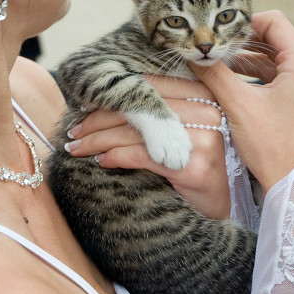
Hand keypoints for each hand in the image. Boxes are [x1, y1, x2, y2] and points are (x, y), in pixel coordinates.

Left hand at [65, 77, 230, 219]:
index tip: (86, 106)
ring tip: (77, 147)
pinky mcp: (193, 165)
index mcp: (204, 94)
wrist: (219, 206)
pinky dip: (115, 157)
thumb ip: (158, 111)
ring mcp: (203, 138)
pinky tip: (101, 161)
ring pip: (135, 132)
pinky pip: (141, 155)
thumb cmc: (194, 164)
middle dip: (98, 120)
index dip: (114, 95)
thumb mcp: (182, 130)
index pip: (149, 87)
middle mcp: (207, 111)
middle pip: (138, 108)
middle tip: (74, 131)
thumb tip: (105, 100)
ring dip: (98, 140)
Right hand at [189, 10, 293, 194]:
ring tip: (219, 68)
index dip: (243, 25)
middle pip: (275, 40)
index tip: (219, 37)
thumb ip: (214, 74)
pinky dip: (258, 78)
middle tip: (215, 51)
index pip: (273, 22)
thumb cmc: (273, 148)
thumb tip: (195, 55)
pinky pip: (281, 79)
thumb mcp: (238, 105)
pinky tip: (234, 86)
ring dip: (247, 62)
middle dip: (242, 44)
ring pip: (276, 61)